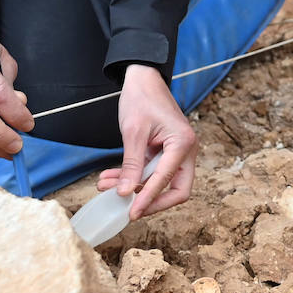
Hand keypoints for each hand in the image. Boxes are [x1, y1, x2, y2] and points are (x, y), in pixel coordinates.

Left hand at [95, 65, 196, 220]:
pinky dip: (133, 176)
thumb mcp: (133, 132)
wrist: (142, 79)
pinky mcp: (165, 151)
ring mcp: (176, 151)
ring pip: (161, 182)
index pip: (168, 180)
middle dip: (152, 201)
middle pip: (177, 189)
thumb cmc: (141, 98)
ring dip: (135, 188)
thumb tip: (126, 193)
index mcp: (182, 143)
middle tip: (130, 210)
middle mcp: (186, 149)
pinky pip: (151, 172)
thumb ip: (131, 164)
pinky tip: (111, 178)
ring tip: (106, 187)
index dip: (149, 199)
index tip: (132, 213)